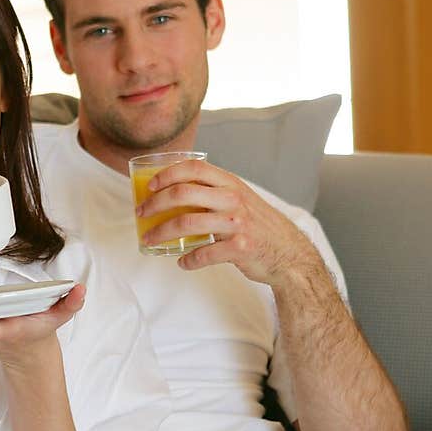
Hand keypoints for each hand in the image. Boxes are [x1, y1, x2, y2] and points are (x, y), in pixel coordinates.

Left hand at [137, 159, 318, 286]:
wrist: (289, 254)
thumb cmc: (259, 226)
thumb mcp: (240, 200)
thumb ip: (215, 193)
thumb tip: (176, 193)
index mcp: (231, 184)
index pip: (194, 168)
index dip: (167, 174)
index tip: (150, 185)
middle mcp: (233, 199)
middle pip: (182, 194)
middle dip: (155, 204)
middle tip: (141, 214)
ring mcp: (236, 223)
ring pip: (186, 224)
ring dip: (161, 233)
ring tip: (149, 239)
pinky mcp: (239, 248)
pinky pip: (203, 254)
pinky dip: (188, 260)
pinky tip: (182, 262)